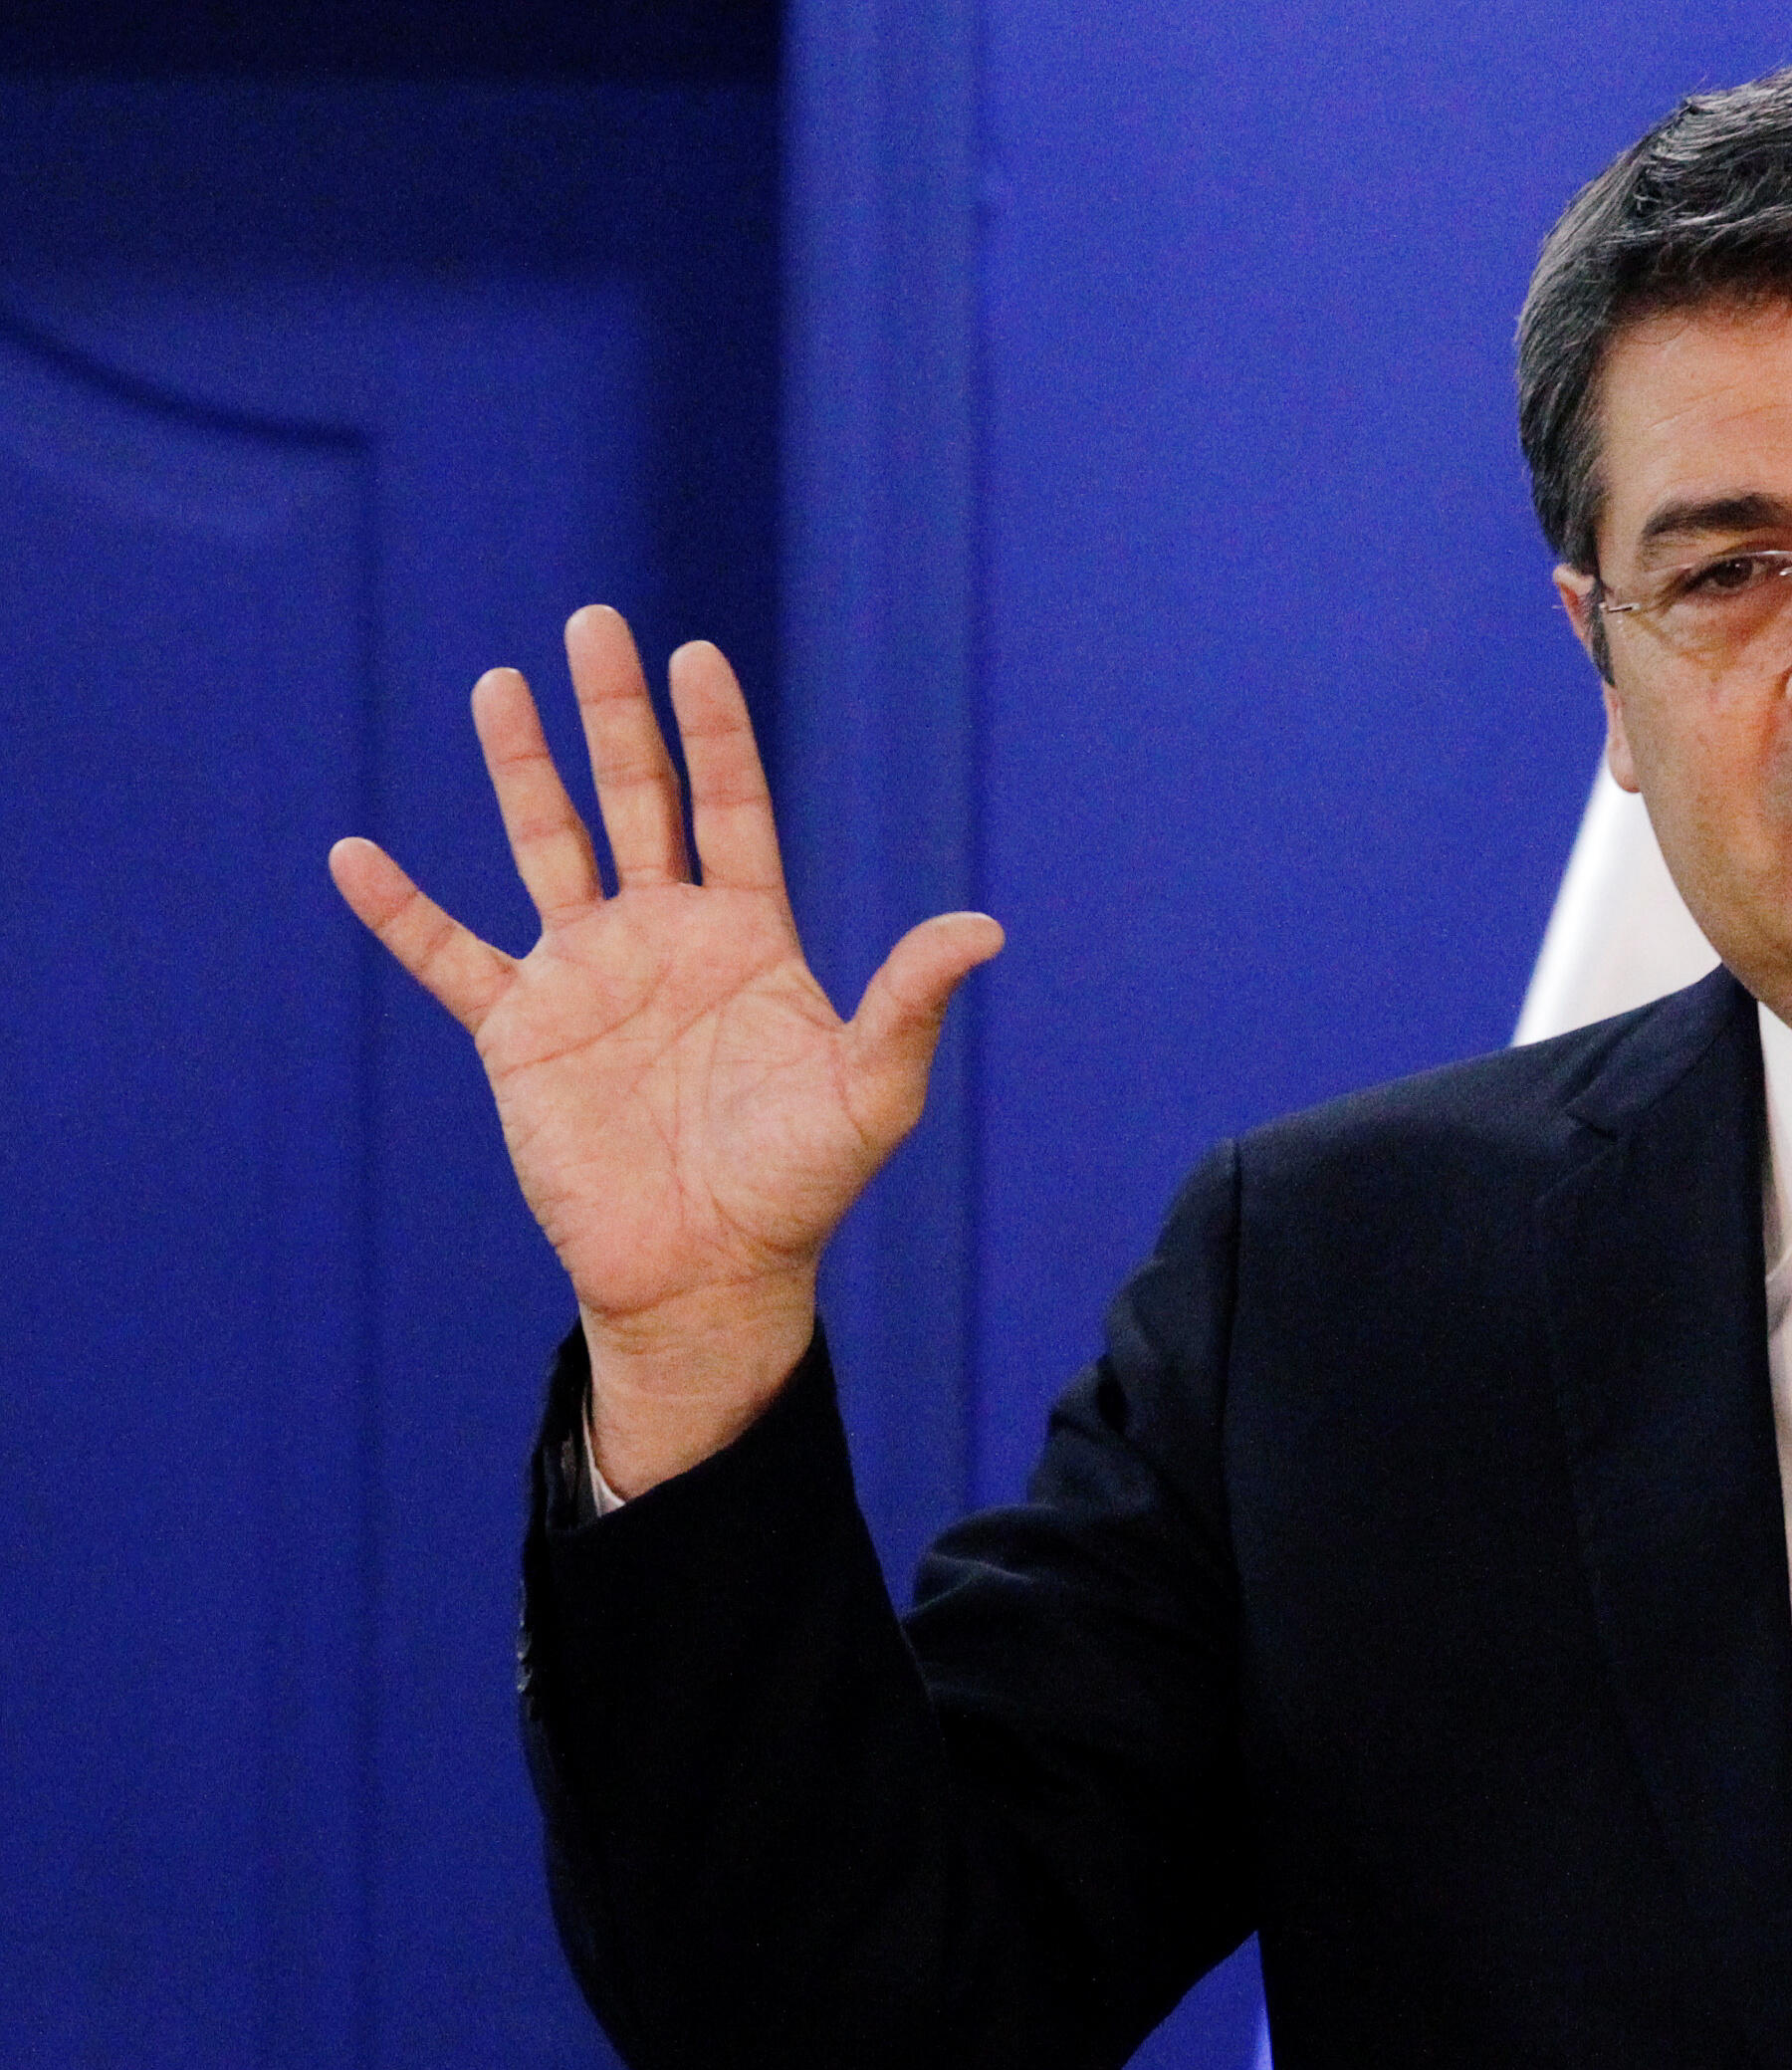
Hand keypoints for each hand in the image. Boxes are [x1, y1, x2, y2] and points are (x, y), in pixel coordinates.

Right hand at [329, 606, 1001, 1491]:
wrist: (710, 1272)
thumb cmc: (800, 1186)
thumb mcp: (870, 1089)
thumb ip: (910, 1000)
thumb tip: (985, 928)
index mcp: (748, 938)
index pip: (729, 808)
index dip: (712, 735)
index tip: (694, 655)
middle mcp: (664, 938)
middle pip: (636, 799)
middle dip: (614, 714)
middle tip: (595, 623)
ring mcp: (587, 978)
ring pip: (546, 846)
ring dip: (521, 768)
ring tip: (498, 682)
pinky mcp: (520, 1033)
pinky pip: (448, 958)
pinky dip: (401, 912)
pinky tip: (354, 857)